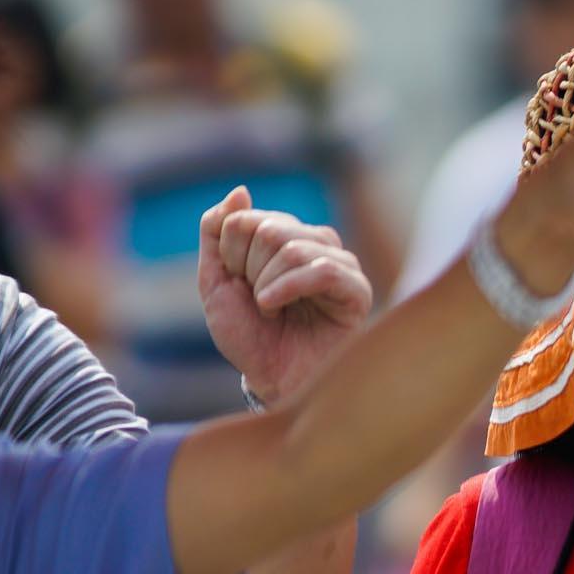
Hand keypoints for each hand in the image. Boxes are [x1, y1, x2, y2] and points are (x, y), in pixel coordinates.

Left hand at [197, 189, 372, 402]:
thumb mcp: (217, 283)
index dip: (231, 256)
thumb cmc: (249, 337)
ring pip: (293, 248)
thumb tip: (240, 192)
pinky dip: (289, 288)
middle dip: (250, 271)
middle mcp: (315, 244)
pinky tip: (275, 307)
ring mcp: (339, 264)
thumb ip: (217, 235)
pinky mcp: (357, 290)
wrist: (271, 382)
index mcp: (285, 236)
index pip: (247, 219)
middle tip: (259, 302)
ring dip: (267, 285)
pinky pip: (323, 270)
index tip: (239, 286)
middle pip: (270, 230)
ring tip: (271, 310)